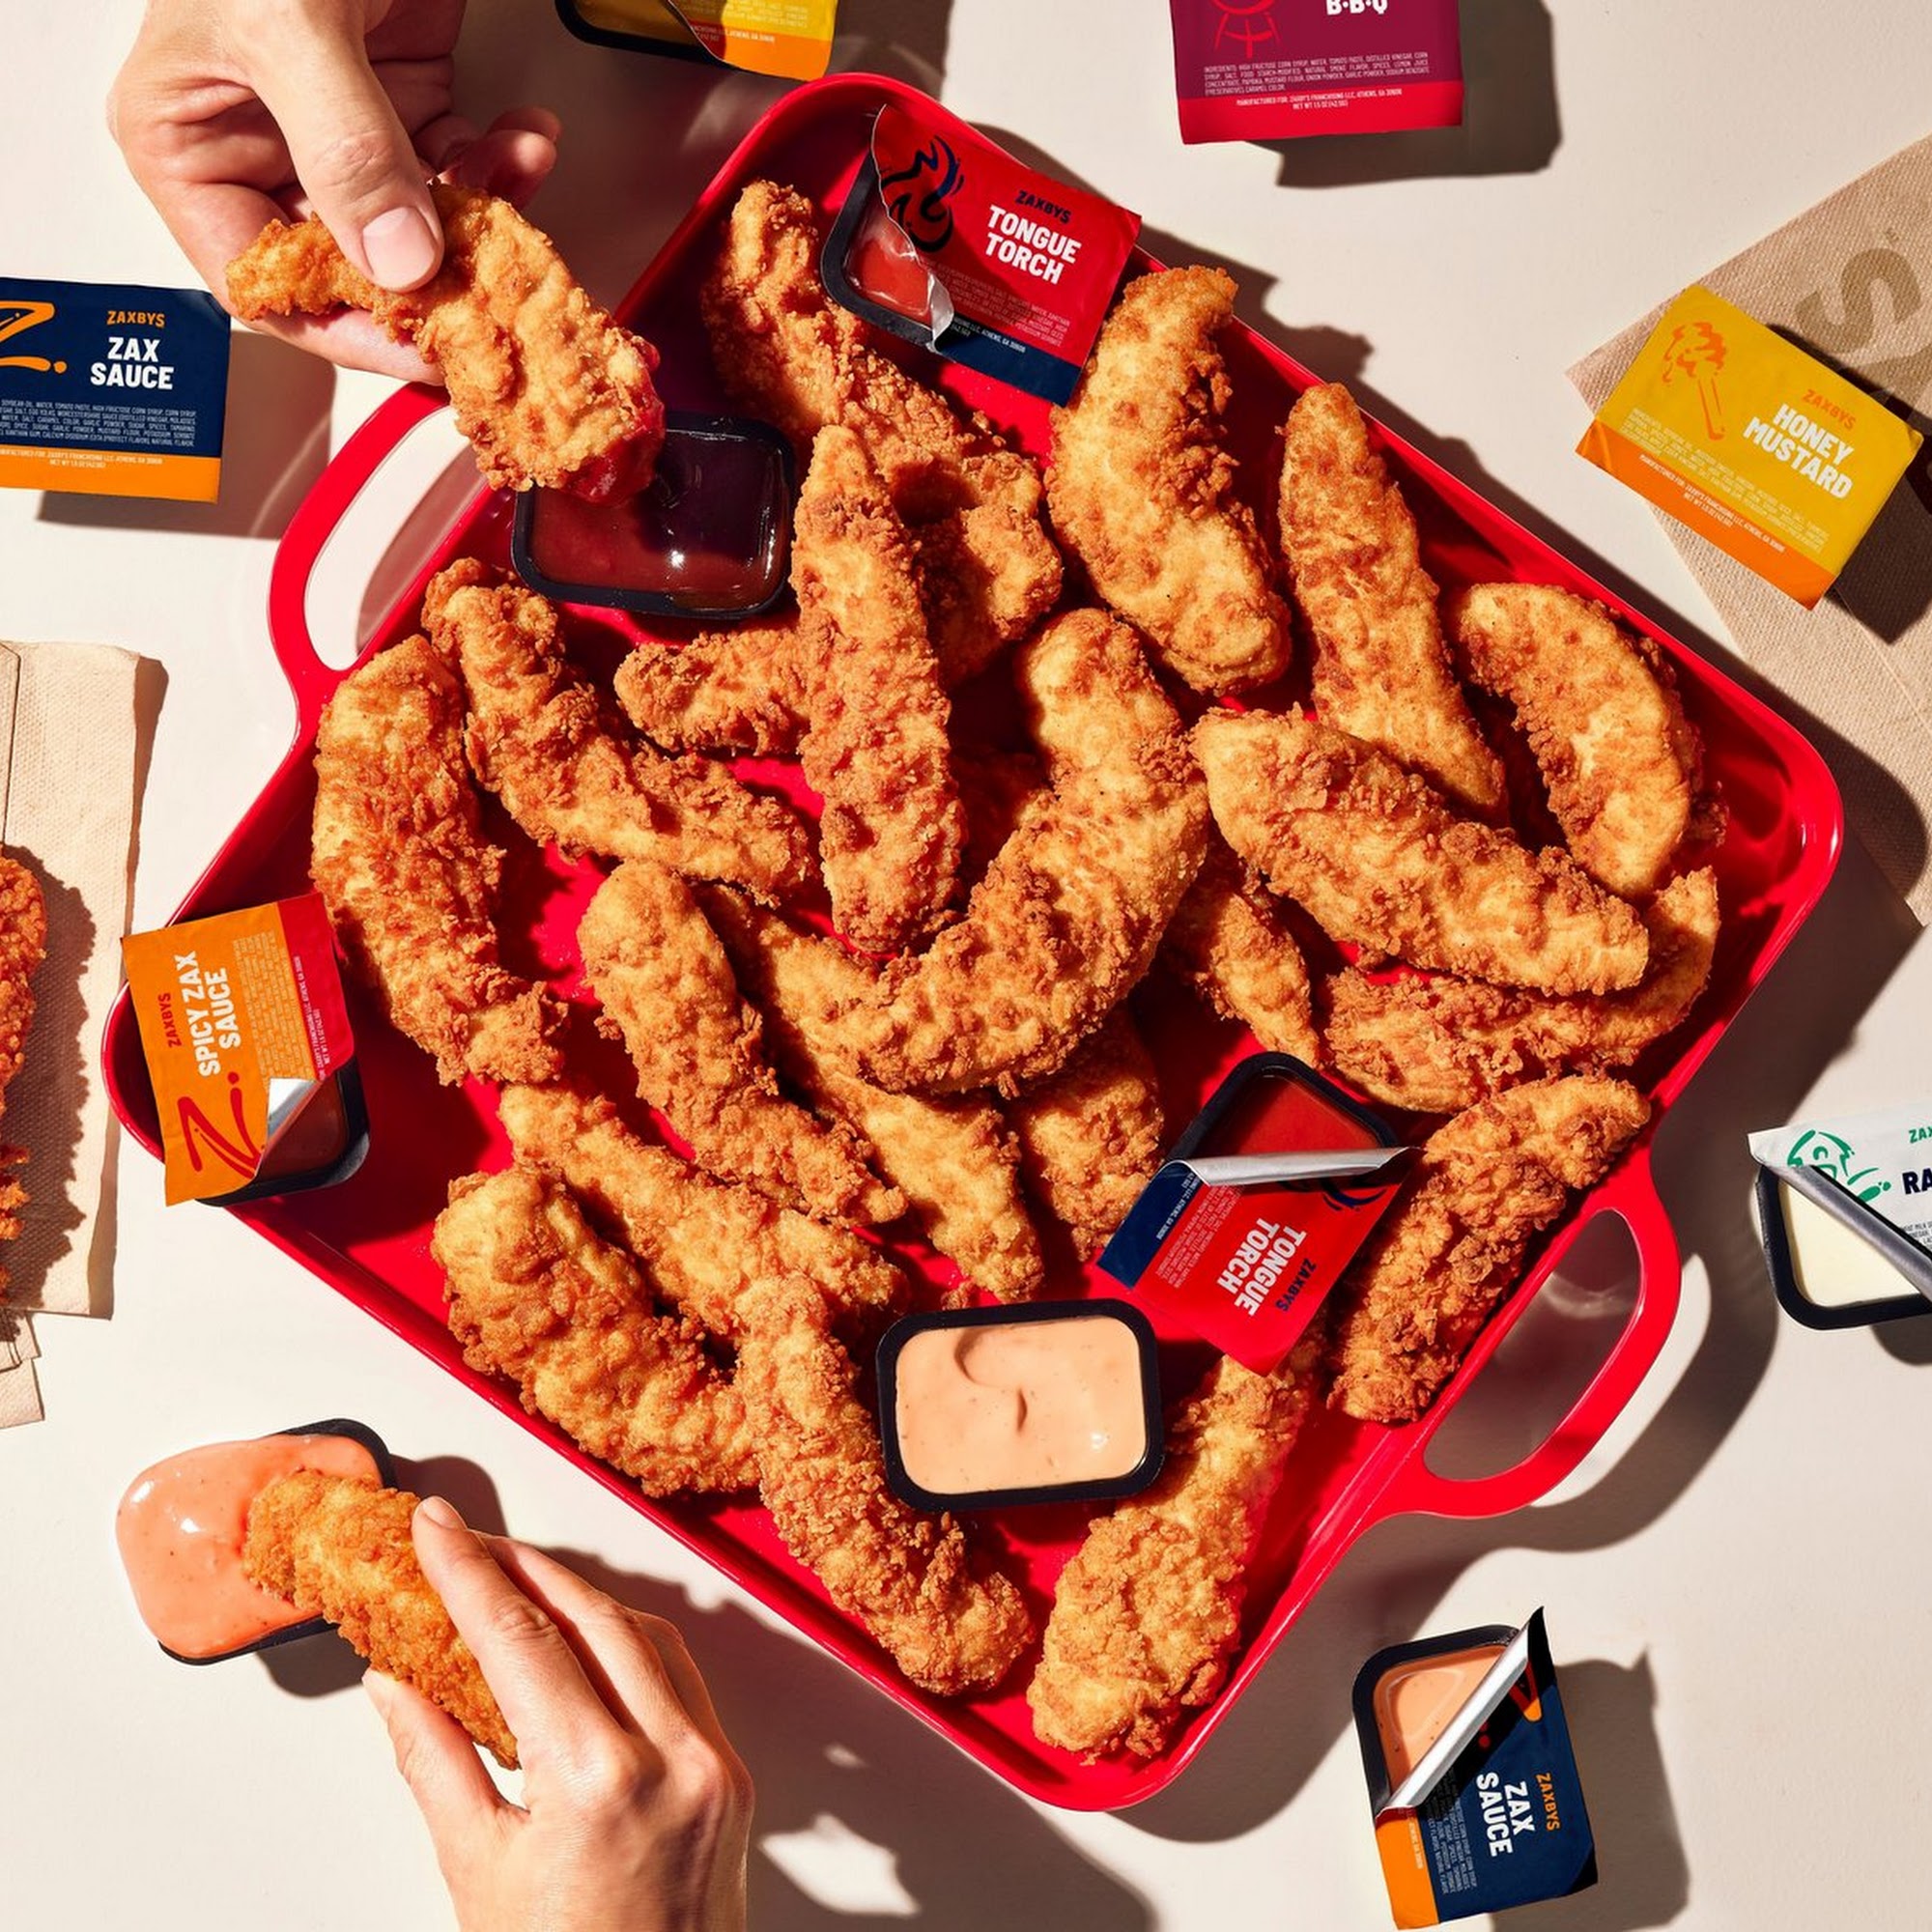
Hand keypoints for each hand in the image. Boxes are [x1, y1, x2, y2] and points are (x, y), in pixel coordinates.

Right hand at [108, 1, 559, 378]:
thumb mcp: (290, 25)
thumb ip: (344, 145)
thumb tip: (396, 261)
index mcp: (188, 143)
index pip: (267, 284)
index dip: (348, 329)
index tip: (426, 348)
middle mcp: (262, 146)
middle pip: (355, 268)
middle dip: (438, 279)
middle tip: (504, 291)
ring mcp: (340, 127)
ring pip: (424, 228)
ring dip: (487, 220)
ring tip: (522, 182)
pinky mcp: (403, 94)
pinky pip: (462, 166)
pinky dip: (508, 163)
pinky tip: (530, 138)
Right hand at [365, 1497, 752, 1931]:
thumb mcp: (476, 1872)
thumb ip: (433, 1760)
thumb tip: (392, 1681)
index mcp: (599, 1779)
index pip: (521, 1637)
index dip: (469, 1571)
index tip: (433, 1527)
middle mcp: (673, 1757)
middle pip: (591, 1614)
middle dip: (523, 1565)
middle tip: (465, 1541)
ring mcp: (713, 1766)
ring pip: (646, 1633)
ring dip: (580, 1596)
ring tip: (514, 1578)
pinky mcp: (734, 1779)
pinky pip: (681, 1677)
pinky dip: (627, 1642)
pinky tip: (583, 1637)